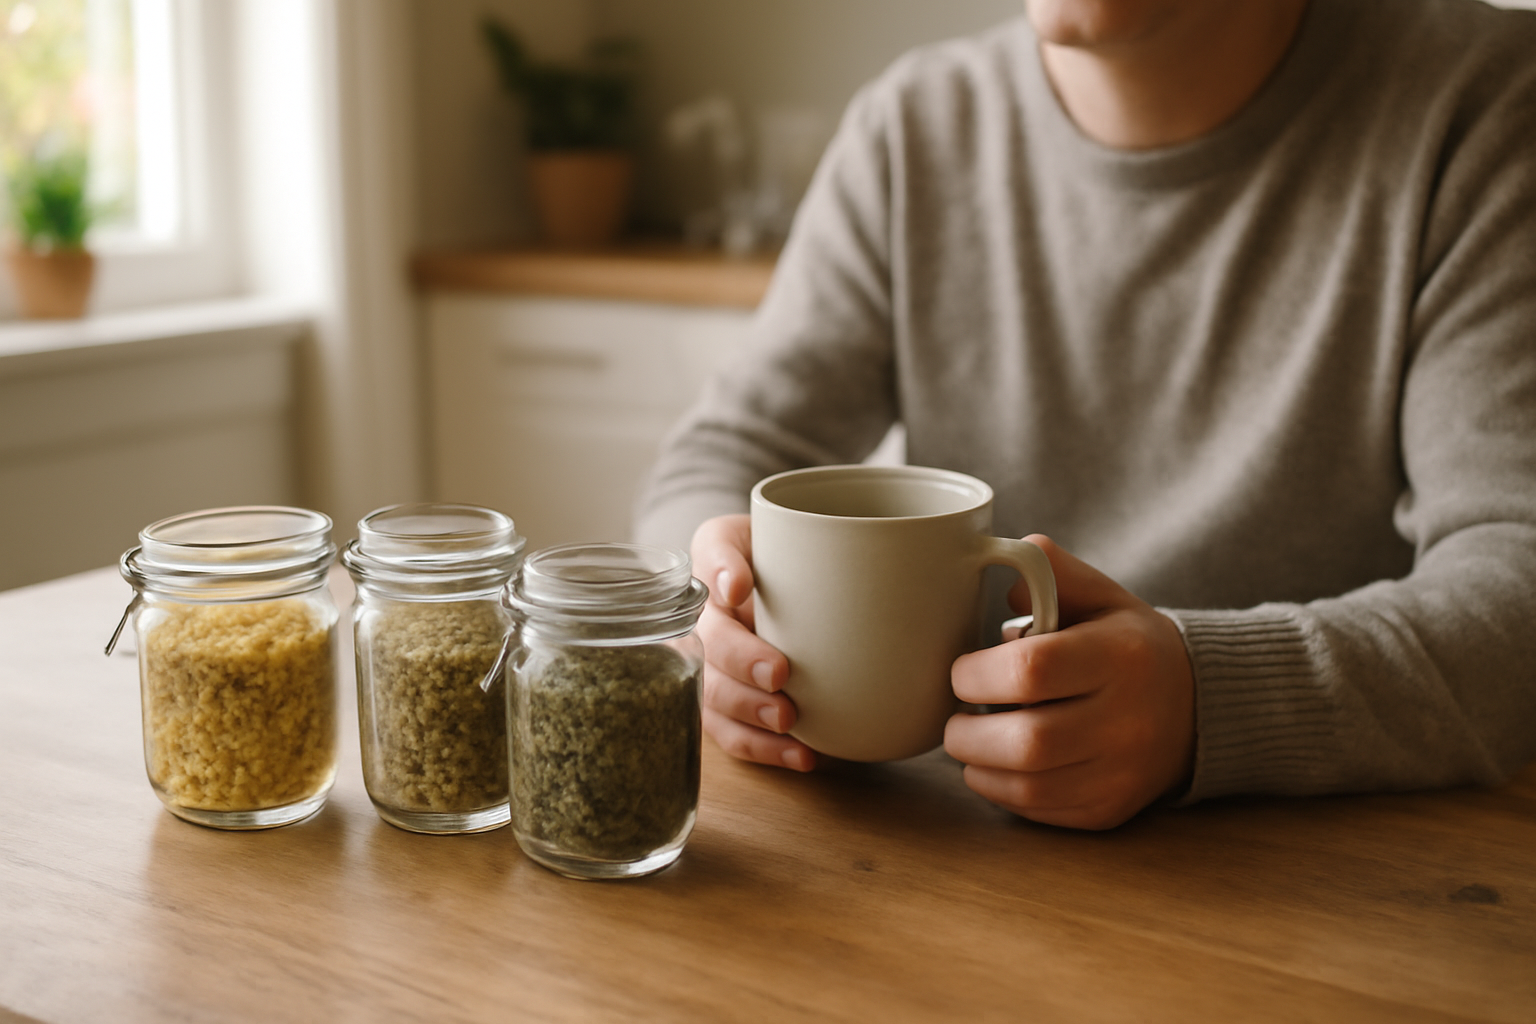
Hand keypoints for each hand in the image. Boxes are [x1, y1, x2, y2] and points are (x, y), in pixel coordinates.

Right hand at [691, 514, 817, 771]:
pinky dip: (765, 749)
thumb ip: (809, 550)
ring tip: (789, 722)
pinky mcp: (727, 706)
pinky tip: (801, 755)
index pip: (712, 557)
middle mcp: (705, 614)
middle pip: (707, 640)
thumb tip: (756, 584)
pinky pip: (732, 734)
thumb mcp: (802, 538)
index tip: (741, 590)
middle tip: (778, 673)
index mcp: (719, 560)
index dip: (722, 573)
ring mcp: (711, 665)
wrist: (801, 590)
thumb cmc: (800, 560)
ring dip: (747, 713)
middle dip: (739, 660)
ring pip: (712, 695)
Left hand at [943, 536, 1195, 829]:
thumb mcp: (1101, 594)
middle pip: (1027, 741)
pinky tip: (998, 764)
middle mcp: (1126, 720)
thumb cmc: (1128, 645)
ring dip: (977, 765)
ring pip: (1028, 786)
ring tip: (972, 739)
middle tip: (957, 716)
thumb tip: (1003, 565)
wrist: (1196, 707)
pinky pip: (1039, 810)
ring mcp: (1121, 773)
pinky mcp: (1110, 810)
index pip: (1032, 670)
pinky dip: (1002, 790)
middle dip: (967, 732)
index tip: (963, 671)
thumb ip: (1051, 570)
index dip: (978, 673)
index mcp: (1120, 656)